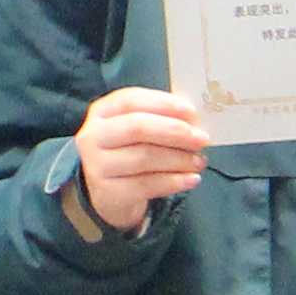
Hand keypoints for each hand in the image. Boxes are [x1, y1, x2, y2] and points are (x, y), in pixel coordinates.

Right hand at [72, 88, 209, 233]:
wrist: (107, 194)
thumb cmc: (128, 152)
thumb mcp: (135, 130)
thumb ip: (159, 118)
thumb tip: (194, 119)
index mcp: (102, 112)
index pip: (131, 100)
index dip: (163, 104)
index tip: (192, 112)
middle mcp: (93, 136)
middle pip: (137, 128)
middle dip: (175, 131)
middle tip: (202, 139)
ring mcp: (97, 165)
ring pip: (145, 158)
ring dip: (179, 159)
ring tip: (200, 161)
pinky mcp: (108, 192)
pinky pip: (147, 185)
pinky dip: (174, 181)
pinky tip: (192, 179)